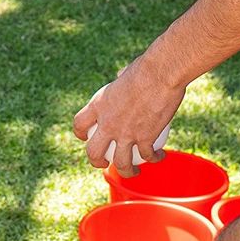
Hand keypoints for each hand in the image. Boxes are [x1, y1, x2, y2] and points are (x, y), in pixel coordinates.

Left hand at [73, 55, 184, 177]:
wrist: (160, 74)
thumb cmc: (145, 68)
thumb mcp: (123, 75)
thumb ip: (119, 82)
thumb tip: (122, 77)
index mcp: (98, 105)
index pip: (79, 124)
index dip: (81, 134)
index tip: (88, 137)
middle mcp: (108, 123)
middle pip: (93, 152)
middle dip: (97, 161)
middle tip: (106, 162)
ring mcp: (126, 133)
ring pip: (121, 164)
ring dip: (127, 171)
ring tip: (134, 171)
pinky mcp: (145, 139)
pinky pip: (148, 156)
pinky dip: (154, 158)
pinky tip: (160, 156)